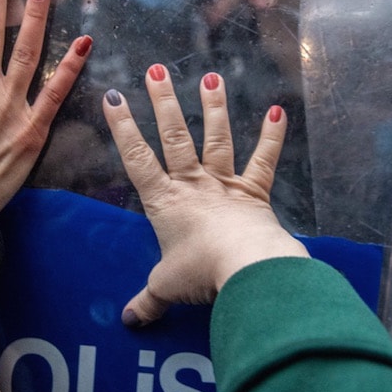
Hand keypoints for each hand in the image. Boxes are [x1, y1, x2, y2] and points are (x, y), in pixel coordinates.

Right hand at [103, 66, 309, 325]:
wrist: (245, 268)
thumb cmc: (199, 274)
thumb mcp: (166, 288)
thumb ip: (148, 300)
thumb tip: (129, 321)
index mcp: (164, 202)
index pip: (137, 159)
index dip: (123, 129)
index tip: (113, 98)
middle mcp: (193, 185)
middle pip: (174, 137)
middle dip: (163, 102)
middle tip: (156, 70)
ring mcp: (225, 185)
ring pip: (216, 139)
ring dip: (214, 108)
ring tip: (211, 78)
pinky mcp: (255, 192)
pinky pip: (264, 160)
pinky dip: (272, 136)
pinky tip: (278, 109)